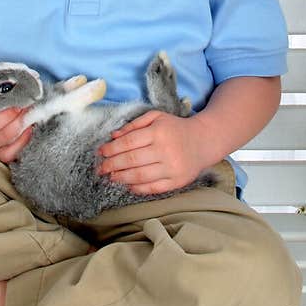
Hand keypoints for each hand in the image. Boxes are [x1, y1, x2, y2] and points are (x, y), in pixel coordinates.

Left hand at [96, 110, 211, 195]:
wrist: (204, 141)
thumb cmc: (175, 128)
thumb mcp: (156, 117)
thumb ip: (134, 125)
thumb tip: (113, 136)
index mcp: (159, 132)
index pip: (128, 143)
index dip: (111, 149)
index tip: (101, 153)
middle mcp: (165, 150)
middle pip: (131, 161)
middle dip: (112, 165)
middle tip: (101, 168)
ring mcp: (172, 168)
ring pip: (140, 176)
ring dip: (121, 178)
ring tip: (111, 177)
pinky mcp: (177, 182)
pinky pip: (153, 188)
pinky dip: (138, 188)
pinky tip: (128, 185)